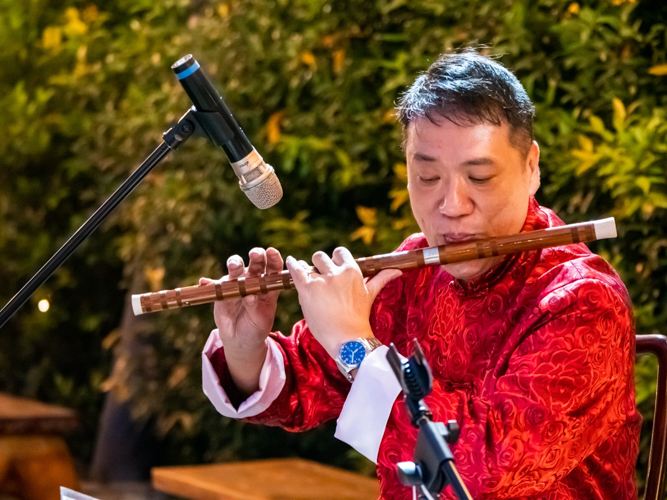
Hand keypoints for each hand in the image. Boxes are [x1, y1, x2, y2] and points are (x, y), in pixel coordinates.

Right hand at [200, 247, 282, 394]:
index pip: (273, 268)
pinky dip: (209, 283)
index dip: (273, 258)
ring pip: (236, 269)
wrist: (239, 339)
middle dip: (256, 256)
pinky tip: (204, 282)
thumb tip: (249, 296)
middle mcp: (253, 280)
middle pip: (256, 263)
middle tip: (255, 254)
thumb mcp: (259, 320)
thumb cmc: (255, 328)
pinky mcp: (222, 290)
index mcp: (268, 286)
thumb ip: (255, 307)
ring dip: (235, 264)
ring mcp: (237, 283)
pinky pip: (215, 285)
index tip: (272, 251)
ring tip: (233, 266)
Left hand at [286, 247, 400, 358]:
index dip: (334, 261)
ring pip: (309, 264)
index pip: (340, 253)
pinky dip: (292, 265)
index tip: (332, 270)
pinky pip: (296, 270)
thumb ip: (381, 278)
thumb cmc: (359, 318)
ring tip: (305, 277)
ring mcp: (321, 280)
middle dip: (320, 266)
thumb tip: (398, 271)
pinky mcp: (307, 289)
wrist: (348, 339)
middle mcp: (337, 273)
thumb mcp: (370, 295)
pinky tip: (290, 262)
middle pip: (322, 257)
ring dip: (307, 270)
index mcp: (353, 271)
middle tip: (319, 279)